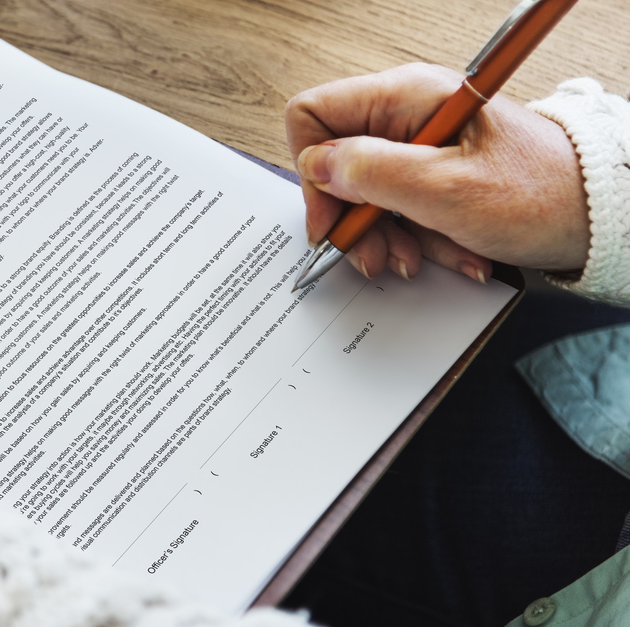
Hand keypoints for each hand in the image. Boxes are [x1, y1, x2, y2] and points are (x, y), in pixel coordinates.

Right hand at [285, 62, 589, 281]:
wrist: (600, 215)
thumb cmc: (540, 194)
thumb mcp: (445, 190)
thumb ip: (372, 173)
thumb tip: (318, 167)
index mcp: (405, 98)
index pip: (314, 116)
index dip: (313, 171)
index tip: (332, 219)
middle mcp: (406, 114)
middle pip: (339, 164)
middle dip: (356, 219)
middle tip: (377, 255)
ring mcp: (420, 145)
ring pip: (367, 194)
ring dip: (390, 236)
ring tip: (422, 258)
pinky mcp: (434, 172)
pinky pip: (401, 208)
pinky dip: (419, 238)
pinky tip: (450, 253)